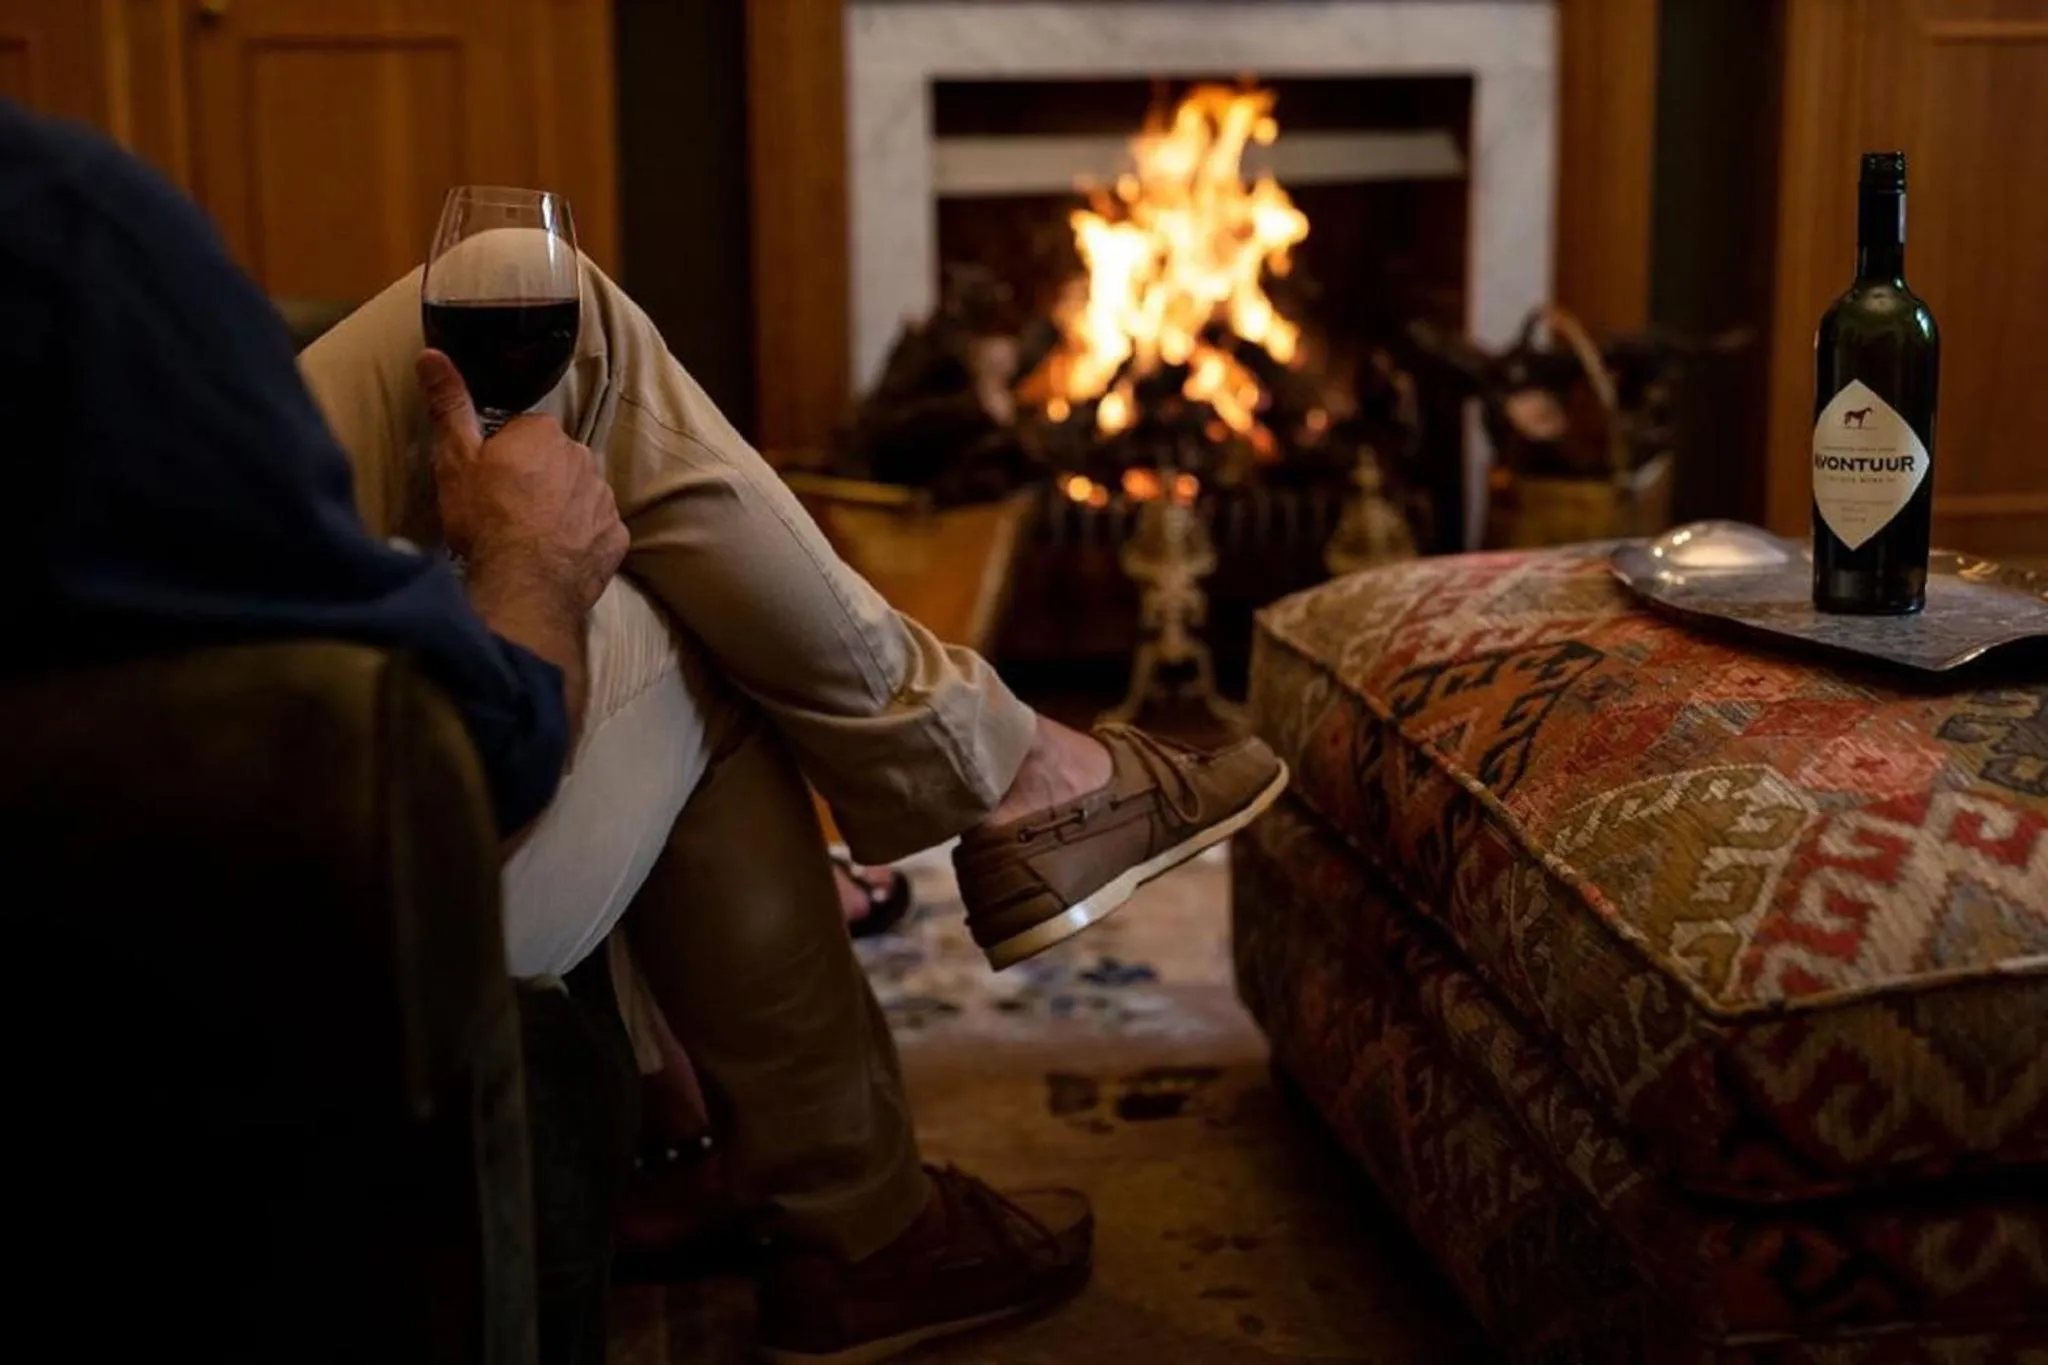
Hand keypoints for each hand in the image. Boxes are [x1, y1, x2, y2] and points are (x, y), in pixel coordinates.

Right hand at [418, 349, 626, 614]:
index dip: (504, 456)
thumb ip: (448, 404)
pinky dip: (582, 540)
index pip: (524, 432)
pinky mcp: (617, 537)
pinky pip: (599, 530)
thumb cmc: (485, 518)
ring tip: (532, 537)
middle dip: (537, 479)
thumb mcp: (454, 459)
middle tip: (508, 511)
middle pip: (556, 462)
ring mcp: (604, 498)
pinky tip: (558, 556)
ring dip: (562, 508)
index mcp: (544, 433)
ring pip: (580, 494)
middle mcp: (583, 457)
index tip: (489, 481)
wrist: (523, 583)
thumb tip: (432, 354)